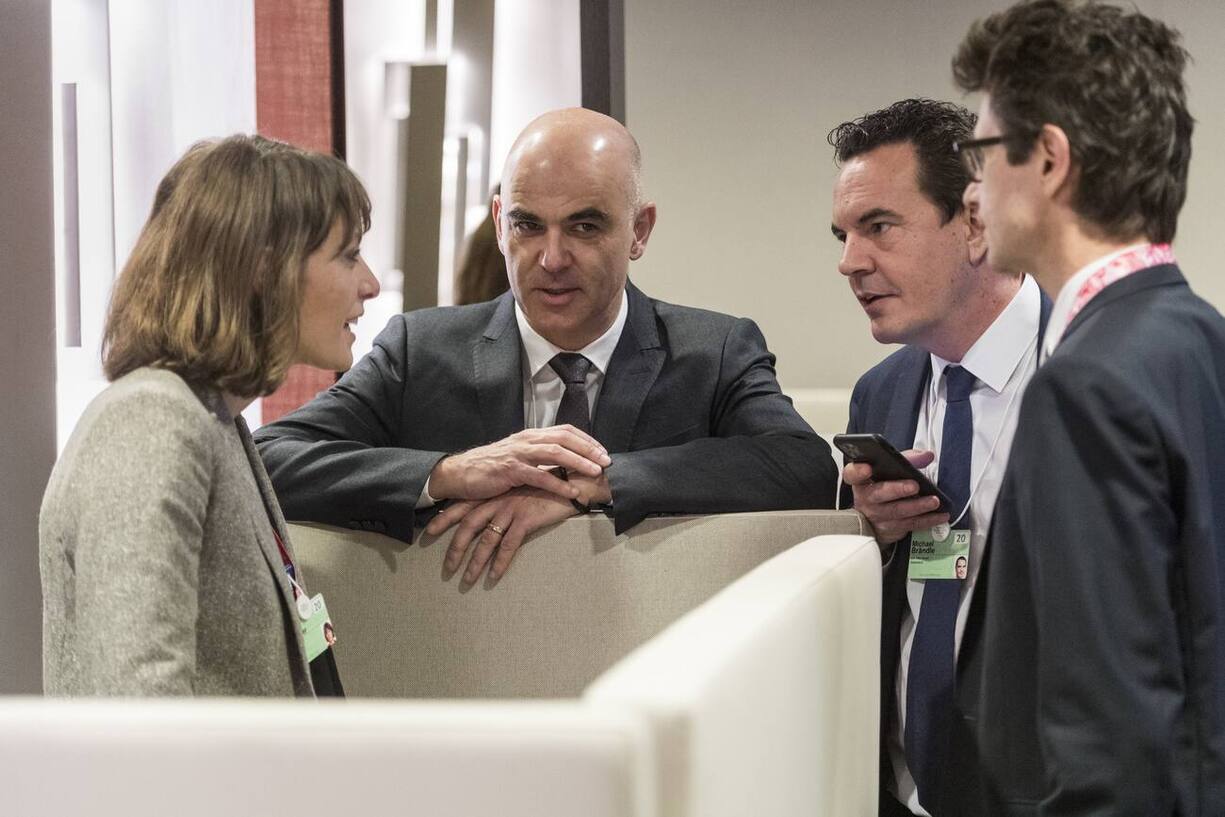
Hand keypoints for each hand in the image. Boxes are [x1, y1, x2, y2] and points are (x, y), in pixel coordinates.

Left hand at [426, 488, 578, 582]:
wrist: (572, 480)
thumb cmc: (548, 486)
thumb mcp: (521, 489)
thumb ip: (506, 499)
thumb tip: (494, 515)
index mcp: (494, 492)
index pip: (462, 506)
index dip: (444, 519)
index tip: (428, 533)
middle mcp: (498, 500)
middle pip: (468, 525)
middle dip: (455, 548)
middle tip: (446, 569)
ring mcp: (511, 509)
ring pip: (486, 539)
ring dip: (475, 562)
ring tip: (468, 580)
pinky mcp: (526, 519)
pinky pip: (509, 544)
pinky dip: (500, 562)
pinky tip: (493, 576)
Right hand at [428, 425, 610, 501]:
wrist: (461, 473)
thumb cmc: (491, 467)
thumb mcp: (518, 455)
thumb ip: (538, 455)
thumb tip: (564, 460)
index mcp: (531, 435)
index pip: (565, 431)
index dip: (586, 440)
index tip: (602, 451)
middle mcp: (527, 440)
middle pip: (564, 439)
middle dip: (588, 449)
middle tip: (607, 461)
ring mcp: (518, 454)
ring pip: (555, 453)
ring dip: (579, 462)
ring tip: (595, 473)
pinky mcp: (510, 470)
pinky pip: (539, 476)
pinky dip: (558, 484)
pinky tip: (572, 492)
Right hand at [843, 449, 948, 548]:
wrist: (873, 518)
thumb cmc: (881, 489)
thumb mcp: (888, 471)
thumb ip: (905, 460)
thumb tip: (926, 455)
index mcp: (862, 481)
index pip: (853, 474)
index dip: (858, 471)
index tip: (867, 468)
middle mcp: (866, 499)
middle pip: (879, 494)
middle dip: (897, 489)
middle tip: (914, 485)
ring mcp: (877, 516)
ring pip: (897, 511)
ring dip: (918, 506)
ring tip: (934, 501)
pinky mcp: (889, 530)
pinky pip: (909, 524)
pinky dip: (927, 520)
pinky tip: (939, 515)